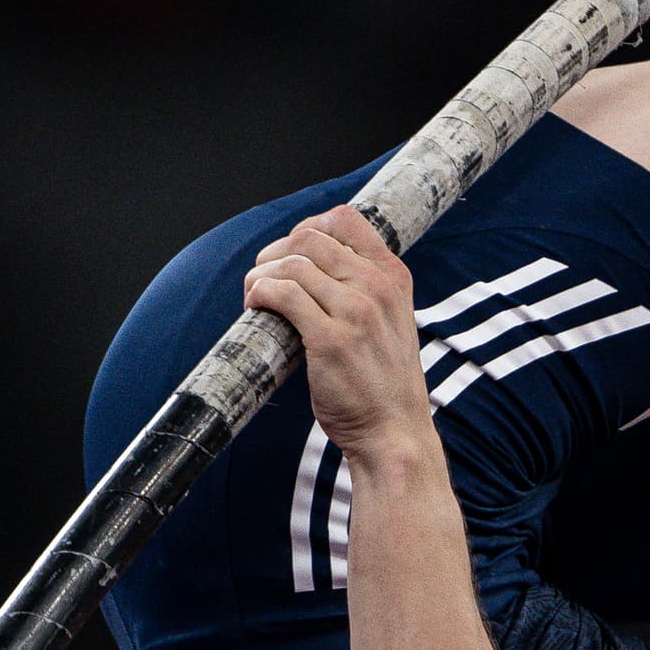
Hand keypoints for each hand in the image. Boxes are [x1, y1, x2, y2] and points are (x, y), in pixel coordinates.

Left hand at [245, 208, 434, 464]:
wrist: (394, 431)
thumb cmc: (384, 381)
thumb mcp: (391, 322)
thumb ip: (364, 290)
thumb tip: (309, 266)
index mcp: (393, 277)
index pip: (345, 219)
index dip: (306, 228)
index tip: (290, 254)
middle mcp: (378, 287)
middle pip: (308, 237)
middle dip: (274, 253)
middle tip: (264, 280)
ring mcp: (357, 312)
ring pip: (291, 263)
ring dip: (260, 276)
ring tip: (255, 297)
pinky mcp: (331, 340)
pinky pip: (282, 294)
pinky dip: (260, 294)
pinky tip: (256, 308)